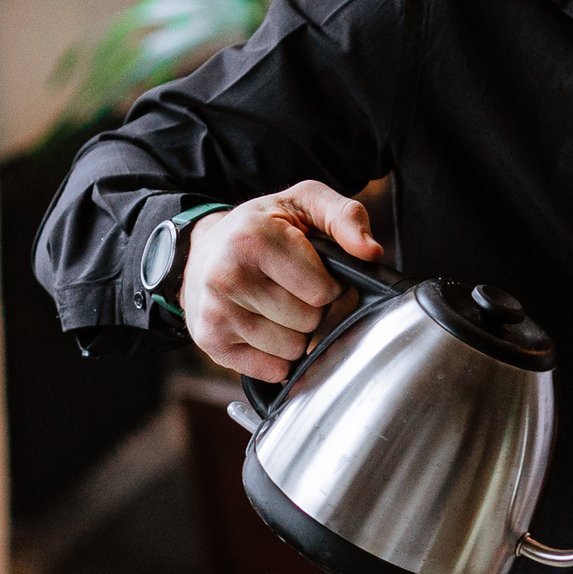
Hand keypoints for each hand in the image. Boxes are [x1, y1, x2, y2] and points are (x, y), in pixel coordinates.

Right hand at [179, 180, 383, 382]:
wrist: (202, 248)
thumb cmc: (261, 227)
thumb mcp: (304, 203)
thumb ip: (346, 217)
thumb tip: (370, 252)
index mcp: (254, 239)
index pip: (324, 291)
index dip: (329, 284)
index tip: (311, 270)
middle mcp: (227, 276)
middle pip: (310, 322)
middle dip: (311, 307)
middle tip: (289, 286)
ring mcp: (216, 312)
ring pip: (293, 349)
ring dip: (294, 332)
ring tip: (273, 304)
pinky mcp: (211, 341)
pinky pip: (272, 370)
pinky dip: (275, 355)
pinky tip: (261, 325)